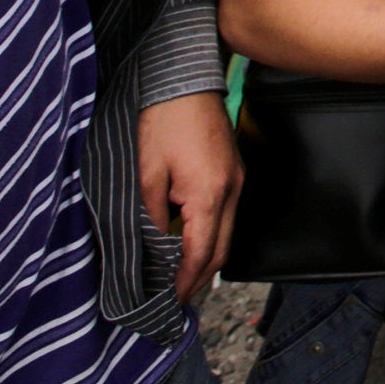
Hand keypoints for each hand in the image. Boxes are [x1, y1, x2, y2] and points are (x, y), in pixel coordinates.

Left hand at [137, 92, 242, 303]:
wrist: (185, 79)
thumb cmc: (163, 120)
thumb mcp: (147, 173)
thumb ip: (152, 217)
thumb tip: (151, 251)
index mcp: (210, 194)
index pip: (201, 255)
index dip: (184, 284)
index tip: (166, 305)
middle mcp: (232, 191)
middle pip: (221, 252)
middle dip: (198, 281)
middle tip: (173, 303)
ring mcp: (237, 181)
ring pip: (227, 236)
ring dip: (205, 261)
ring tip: (178, 280)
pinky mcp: (234, 172)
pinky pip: (226, 217)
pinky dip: (209, 238)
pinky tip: (189, 244)